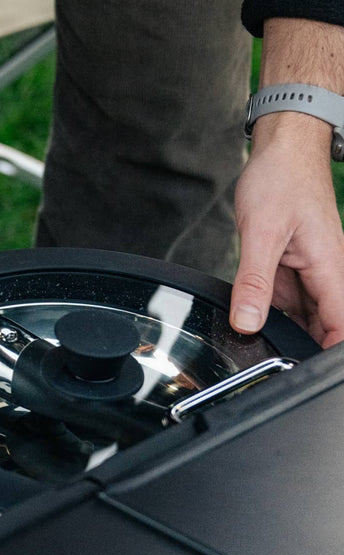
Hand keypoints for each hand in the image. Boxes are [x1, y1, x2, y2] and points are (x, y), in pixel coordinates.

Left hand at [230, 18, 343, 348]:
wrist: (281, 151)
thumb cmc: (281, 180)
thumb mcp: (260, 232)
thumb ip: (254, 281)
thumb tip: (248, 322)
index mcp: (331, 268)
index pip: (339, 326)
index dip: (325, 355)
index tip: (305, 375)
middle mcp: (326, 274)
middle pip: (322, 327)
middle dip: (301, 348)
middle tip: (269, 363)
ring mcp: (309, 274)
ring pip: (302, 318)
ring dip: (283, 331)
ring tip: (257, 338)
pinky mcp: (291, 270)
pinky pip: (285, 302)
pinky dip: (270, 313)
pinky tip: (252, 317)